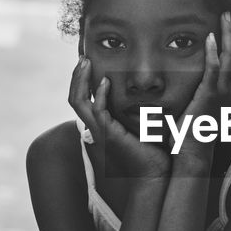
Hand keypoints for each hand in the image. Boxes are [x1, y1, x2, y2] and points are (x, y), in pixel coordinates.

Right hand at [69, 56, 170, 179]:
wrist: (155, 173)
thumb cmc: (153, 150)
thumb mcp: (144, 122)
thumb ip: (141, 107)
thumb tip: (152, 89)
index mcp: (102, 123)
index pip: (83, 98)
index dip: (81, 80)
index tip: (88, 61)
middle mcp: (97, 126)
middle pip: (74, 98)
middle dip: (76, 76)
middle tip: (83, 57)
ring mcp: (100, 131)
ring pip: (78, 102)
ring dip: (81, 80)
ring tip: (86, 62)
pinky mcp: (109, 135)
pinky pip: (98, 112)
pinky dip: (99, 95)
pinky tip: (105, 82)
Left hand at [175, 11, 230, 158]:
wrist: (193, 153)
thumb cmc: (193, 135)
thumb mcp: (202, 109)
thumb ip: (202, 95)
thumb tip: (194, 85)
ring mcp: (224, 94)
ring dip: (229, 35)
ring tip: (226, 16)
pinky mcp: (210, 96)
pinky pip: (215, 69)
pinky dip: (214, 51)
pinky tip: (210, 36)